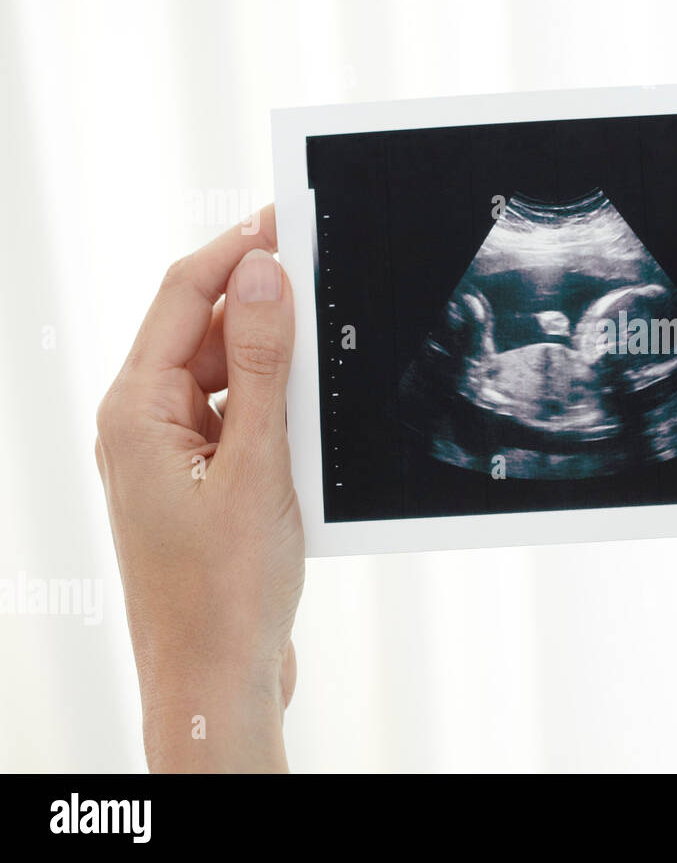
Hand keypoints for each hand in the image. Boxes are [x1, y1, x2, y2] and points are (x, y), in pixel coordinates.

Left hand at [95, 205, 302, 772]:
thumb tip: (262, 277)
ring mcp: (166, 454)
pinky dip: (270, 406)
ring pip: (220, 374)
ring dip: (270, 362)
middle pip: (200, 330)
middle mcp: (140, 424)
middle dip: (259, 302)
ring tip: (323, 367)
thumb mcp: (255, 464)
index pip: (182, 296)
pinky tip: (310, 420)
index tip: (284, 218)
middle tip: (324, 280)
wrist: (215, 675)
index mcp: (135, 411)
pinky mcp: (194, 480)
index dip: (235, 250)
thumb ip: (259, 365)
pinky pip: (232, 416)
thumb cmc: (224, 589)